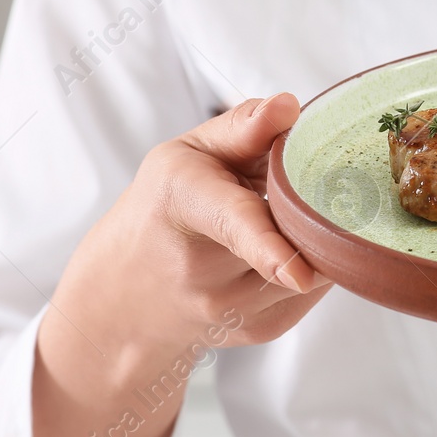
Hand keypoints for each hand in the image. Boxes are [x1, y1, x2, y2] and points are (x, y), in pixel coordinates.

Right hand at [33, 94, 329, 436]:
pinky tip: (283, 253)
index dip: (269, 248)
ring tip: (277, 221)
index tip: (299, 273)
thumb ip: (243, 128)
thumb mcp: (188, 154)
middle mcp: (200, 265)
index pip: (233, 224)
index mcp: (181, 200)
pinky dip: (312, 268)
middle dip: (314, 211)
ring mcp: (227, 308)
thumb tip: (290, 105)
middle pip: (291, 236)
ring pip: (311, 267)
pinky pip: (312, 293)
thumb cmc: (164, 209)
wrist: (123, 297)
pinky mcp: (256, 331)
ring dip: (314, 240)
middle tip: (311, 188)